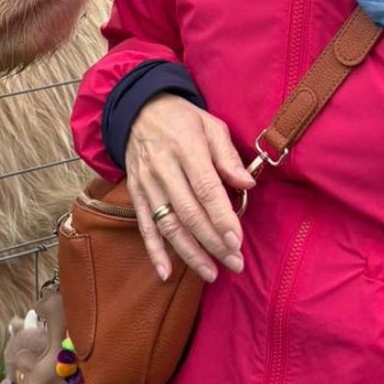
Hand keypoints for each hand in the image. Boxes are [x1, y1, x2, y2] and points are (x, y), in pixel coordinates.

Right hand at [125, 94, 252, 283]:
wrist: (138, 110)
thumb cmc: (183, 119)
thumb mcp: (211, 125)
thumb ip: (228, 156)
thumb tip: (247, 184)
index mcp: (186, 148)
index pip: (205, 188)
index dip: (221, 217)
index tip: (237, 241)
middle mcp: (163, 168)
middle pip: (188, 212)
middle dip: (213, 242)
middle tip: (235, 263)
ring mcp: (146, 183)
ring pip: (167, 224)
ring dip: (189, 252)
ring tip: (211, 272)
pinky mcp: (136, 193)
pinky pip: (144, 226)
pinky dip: (154, 251)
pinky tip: (165, 274)